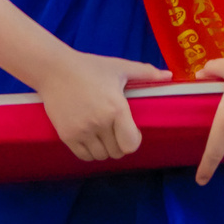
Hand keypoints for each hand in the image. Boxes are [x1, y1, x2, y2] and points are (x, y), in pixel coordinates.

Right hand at [38, 52, 173, 162]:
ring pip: (101, 156)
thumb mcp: (119, 67)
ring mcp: (82, 131)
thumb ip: (145, 72)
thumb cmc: (90, 67)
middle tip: (115, 132)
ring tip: (102, 135)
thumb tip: (169, 75)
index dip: (133, 141)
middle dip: (119, 144)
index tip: (130, 132)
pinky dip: (89, 152)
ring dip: (104, 149)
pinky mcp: (67, 135)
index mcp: (116, 108)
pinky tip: (89, 139)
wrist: (54, 69)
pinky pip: (84, 156)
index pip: (131, 144)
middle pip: (117, 152)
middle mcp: (100, 123)